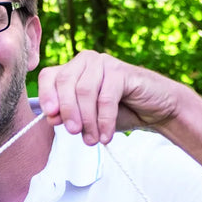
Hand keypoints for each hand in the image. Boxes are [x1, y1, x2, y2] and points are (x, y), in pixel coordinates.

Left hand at [37, 50, 180, 144]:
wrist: (155, 110)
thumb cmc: (119, 112)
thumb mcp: (87, 118)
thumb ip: (68, 116)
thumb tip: (51, 117)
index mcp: (73, 69)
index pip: (49, 76)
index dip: (46, 95)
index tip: (50, 116)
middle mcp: (86, 61)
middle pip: (65, 82)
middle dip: (67, 111)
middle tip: (74, 133)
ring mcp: (104, 63)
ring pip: (84, 91)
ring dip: (87, 120)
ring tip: (92, 140)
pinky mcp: (122, 71)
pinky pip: (106, 98)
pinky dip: (104, 120)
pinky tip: (106, 136)